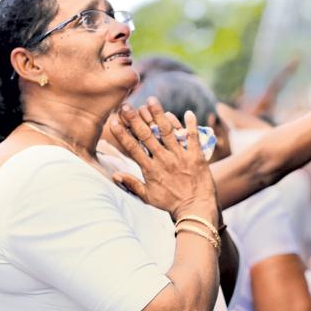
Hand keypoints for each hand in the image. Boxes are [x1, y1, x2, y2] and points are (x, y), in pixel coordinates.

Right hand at [108, 97, 217, 223]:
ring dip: (159, 115)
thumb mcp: (148, 197)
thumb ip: (132, 184)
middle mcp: (164, 160)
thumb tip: (115, 175)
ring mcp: (180, 157)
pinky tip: (188, 112)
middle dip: (135, 119)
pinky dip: (191, 125)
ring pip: (168, 131)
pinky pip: (192, 137)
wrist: (195, 209)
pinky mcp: (196, 156)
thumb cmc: (170, 204)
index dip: (123, 134)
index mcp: (150, 169)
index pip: (133, 148)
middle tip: (127, 105)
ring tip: (152, 101)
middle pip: (147, 135)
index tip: (114, 121)